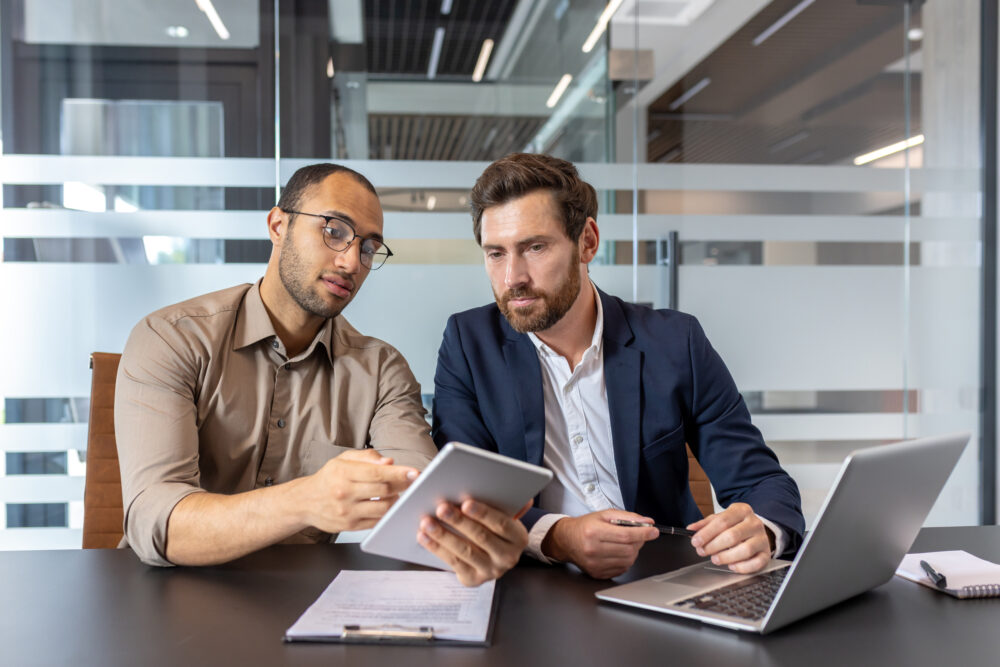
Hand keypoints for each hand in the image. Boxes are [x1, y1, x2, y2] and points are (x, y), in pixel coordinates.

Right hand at [299, 449, 417, 532]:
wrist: (305, 501)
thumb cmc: (329, 478)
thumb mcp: (343, 459)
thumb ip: (368, 457)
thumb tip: (389, 462)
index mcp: (343, 472)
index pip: (377, 473)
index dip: (399, 473)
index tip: (415, 473)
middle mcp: (344, 492)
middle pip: (383, 490)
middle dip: (402, 485)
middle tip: (411, 482)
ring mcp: (346, 511)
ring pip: (383, 507)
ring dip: (395, 500)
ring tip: (396, 493)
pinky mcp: (349, 526)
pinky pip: (376, 521)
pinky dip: (386, 513)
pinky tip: (387, 505)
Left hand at [416, 499, 531, 586]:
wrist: (495, 555)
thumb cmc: (495, 525)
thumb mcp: (504, 514)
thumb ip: (504, 502)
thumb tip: (503, 492)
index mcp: (518, 537)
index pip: (501, 524)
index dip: (483, 513)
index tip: (465, 502)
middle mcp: (508, 557)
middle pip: (481, 537)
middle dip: (459, 521)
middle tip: (441, 508)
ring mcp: (491, 571)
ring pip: (464, 551)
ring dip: (443, 535)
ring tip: (426, 522)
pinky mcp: (473, 579)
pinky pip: (452, 563)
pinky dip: (436, 548)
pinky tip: (423, 536)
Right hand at [541, 510, 658, 578]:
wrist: (567, 540)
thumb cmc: (586, 526)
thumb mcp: (605, 514)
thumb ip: (628, 517)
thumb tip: (648, 522)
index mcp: (594, 532)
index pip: (625, 535)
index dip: (643, 533)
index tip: (653, 531)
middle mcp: (593, 549)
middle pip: (629, 549)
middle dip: (638, 541)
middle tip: (637, 535)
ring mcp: (595, 564)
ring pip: (628, 560)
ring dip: (633, 551)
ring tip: (625, 543)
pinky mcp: (597, 574)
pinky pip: (622, 569)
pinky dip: (626, 560)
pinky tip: (618, 552)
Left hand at [687, 502, 772, 573]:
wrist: (756, 531)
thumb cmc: (735, 525)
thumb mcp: (721, 519)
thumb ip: (705, 524)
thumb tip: (691, 529)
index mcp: (741, 510)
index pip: (722, 521)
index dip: (706, 533)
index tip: (695, 541)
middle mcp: (754, 523)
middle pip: (732, 536)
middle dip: (713, 546)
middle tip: (703, 551)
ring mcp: (762, 539)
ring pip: (745, 550)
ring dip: (726, 557)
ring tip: (715, 559)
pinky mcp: (766, 554)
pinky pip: (756, 563)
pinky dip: (742, 567)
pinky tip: (732, 565)